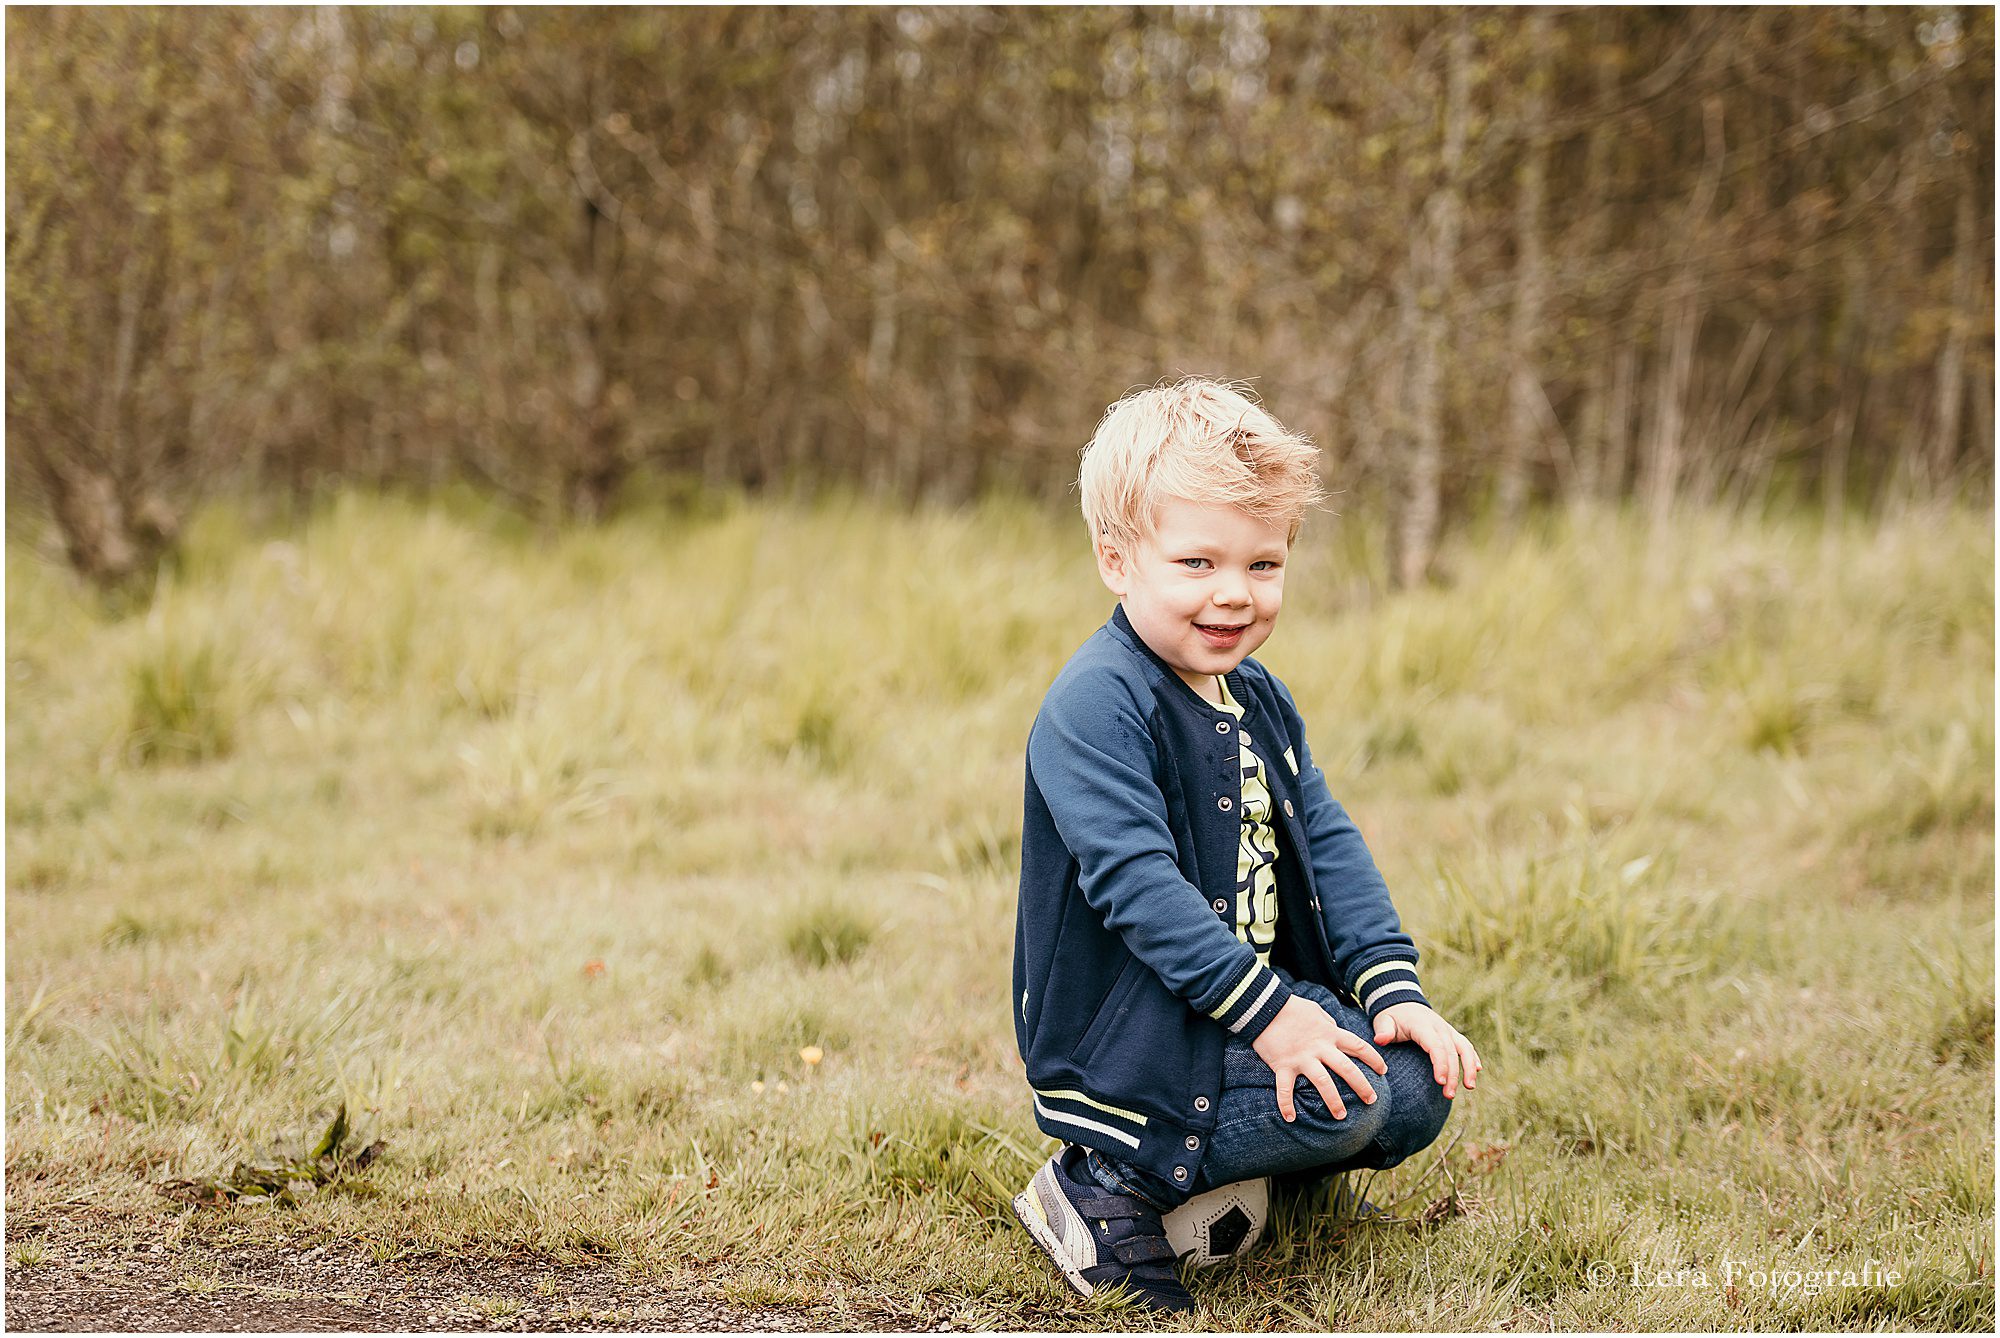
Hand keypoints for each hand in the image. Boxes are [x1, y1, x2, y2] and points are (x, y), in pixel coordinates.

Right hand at [1251, 995, 1387, 1122]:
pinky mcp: (1283, 1065)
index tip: (1383, 1071)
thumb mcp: (1316, 1011)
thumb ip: (1328, 1023)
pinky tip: (1290, 1118)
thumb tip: (1335, 1029)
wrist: (1264, 1006)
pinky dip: (1286, 1104)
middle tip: (1372, 1100)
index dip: (1374, 1059)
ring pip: (1323, 1083)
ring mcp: (1301, 1058)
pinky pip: (1285, 1089)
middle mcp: (1319, 1047)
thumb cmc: (1291, 1007)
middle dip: (1362, 1086)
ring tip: (1341, 1116)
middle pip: (1347, 1069)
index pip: (1359, 1047)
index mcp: (1330, 1033)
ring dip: (1333, 1101)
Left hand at [1372, 1001, 1481, 1098]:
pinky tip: (1477, 1070)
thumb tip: (1380, 1040)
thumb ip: (1383, 1031)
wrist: (1402, 1003)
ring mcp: (1447, 1030)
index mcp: (1422, 1025)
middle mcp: (1439, 1026)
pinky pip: (1466, 1044)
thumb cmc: (1392, 1017)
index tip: (1441, 1082)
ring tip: (1469, 1087)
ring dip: (1468, 1067)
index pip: (1436, 1045)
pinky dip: (1473, 1056)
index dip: (1440, 1063)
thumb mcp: (1383, 1021)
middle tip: (1449, 1095)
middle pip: (1451, 1052)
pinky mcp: (1451, 1034)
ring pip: (1464, 1048)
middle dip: (1453, 1074)